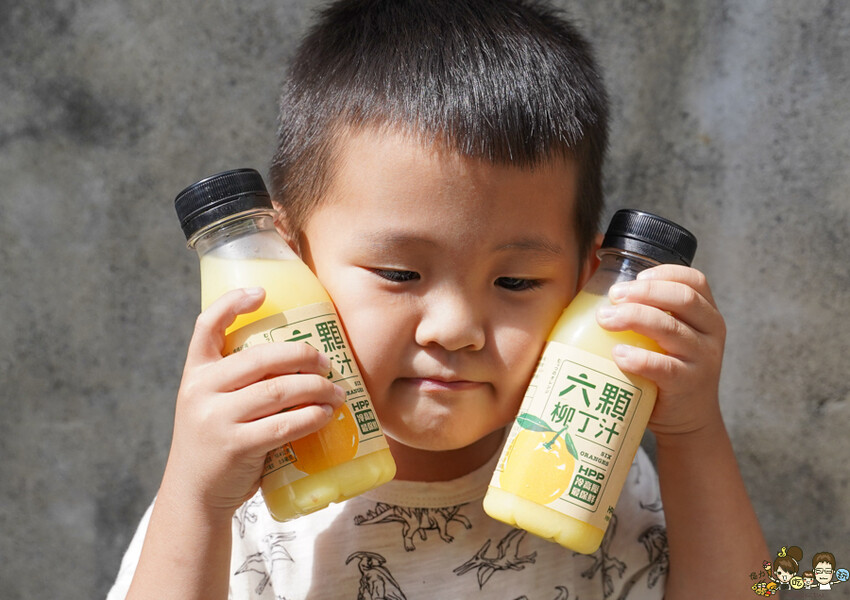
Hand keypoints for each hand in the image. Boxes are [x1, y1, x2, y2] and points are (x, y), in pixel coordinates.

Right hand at [160, 287, 344, 516]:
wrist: (194, 496)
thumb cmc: (216, 443)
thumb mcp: (212, 404)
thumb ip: (239, 382)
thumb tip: (300, 360)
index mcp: (195, 373)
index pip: (206, 326)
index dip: (232, 303)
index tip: (262, 293)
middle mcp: (201, 390)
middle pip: (260, 357)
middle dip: (302, 355)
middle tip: (328, 361)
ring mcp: (215, 418)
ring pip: (277, 390)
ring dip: (316, 388)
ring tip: (336, 392)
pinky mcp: (234, 446)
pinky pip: (282, 425)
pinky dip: (310, 417)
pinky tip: (326, 415)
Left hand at [595, 264, 725, 437]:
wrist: (689, 417)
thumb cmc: (668, 367)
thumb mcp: (668, 335)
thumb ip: (648, 311)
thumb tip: (594, 279)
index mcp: (706, 313)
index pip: (694, 281)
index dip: (665, 273)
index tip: (635, 277)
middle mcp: (710, 332)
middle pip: (682, 299)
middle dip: (644, 293)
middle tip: (613, 296)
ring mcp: (702, 359)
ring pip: (670, 329)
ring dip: (634, 318)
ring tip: (605, 320)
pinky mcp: (688, 384)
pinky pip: (664, 367)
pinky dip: (639, 358)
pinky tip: (618, 354)